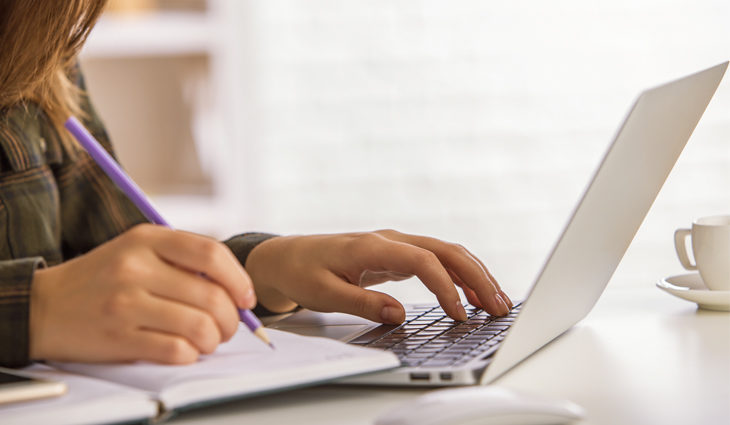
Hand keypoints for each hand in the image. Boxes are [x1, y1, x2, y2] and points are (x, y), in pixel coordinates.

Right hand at [29, 224, 255, 363]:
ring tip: (209, 340)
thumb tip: (235, 287)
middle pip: (211, 295)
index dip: (238, 278)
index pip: (211, 253)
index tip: (246, 298)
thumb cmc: (103, 278)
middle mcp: (136, 268)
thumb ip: (182, 259)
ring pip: (199, 326)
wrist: (44, 306)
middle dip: (232, 319)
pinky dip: (191, 354)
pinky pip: (176, 350)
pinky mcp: (119, 337)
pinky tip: (186, 350)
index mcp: (146, 239)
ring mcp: (126, 303)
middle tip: (230, 327)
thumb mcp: (137, 250)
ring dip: (214, 339)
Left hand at [244, 230, 511, 323]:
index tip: (459, 314)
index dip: (445, 287)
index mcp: (374, 246)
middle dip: (477, 277)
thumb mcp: (325, 293)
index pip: (423, 261)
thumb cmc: (303, 272)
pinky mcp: (397, 255)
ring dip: (474, 275)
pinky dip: (458, 276)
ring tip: (497, 302)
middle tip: (499, 306)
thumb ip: (363, 303)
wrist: (288, 257)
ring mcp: (396, 245)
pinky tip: (471, 296)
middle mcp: (391, 240)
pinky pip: (436, 261)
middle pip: (446, 251)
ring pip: (447, 253)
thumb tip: (399, 314)